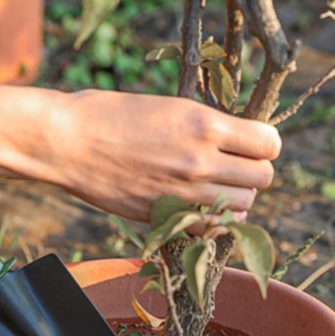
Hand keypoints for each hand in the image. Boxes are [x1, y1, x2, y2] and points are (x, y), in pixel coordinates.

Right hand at [0, 86, 280, 221]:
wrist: (65, 142)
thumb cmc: (108, 114)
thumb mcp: (165, 106)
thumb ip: (203, 126)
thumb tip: (229, 141)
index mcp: (203, 124)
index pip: (269, 142)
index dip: (262, 144)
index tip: (248, 145)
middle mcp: (200, 161)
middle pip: (263, 178)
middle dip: (253, 173)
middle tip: (232, 169)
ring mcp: (181, 193)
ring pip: (243, 208)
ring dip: (235, 200)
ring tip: (214, 190)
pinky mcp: (161, 216)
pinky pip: (208, 229)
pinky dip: (211, 222)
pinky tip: (195, 209)